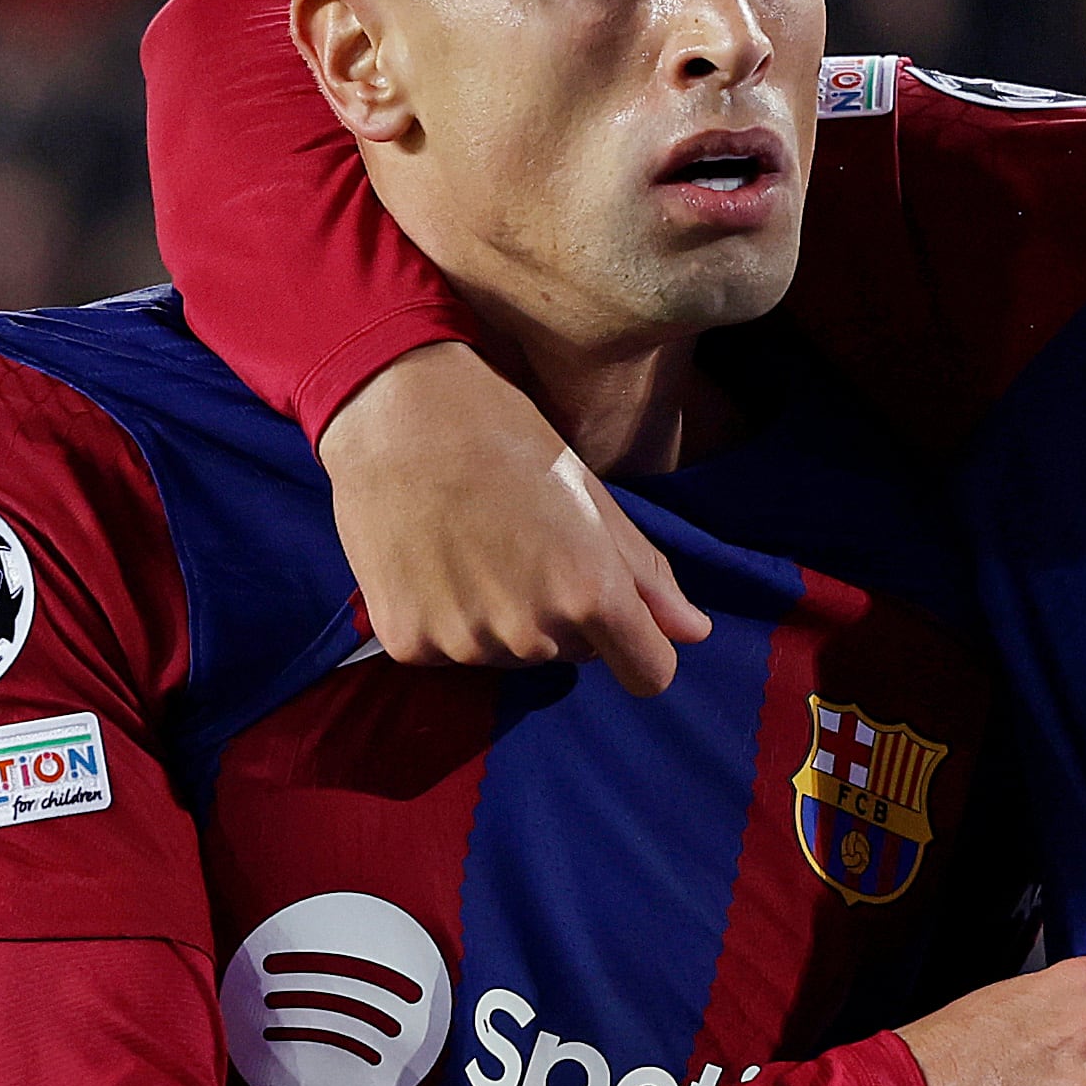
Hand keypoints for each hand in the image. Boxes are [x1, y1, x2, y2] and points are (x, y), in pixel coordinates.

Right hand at [323, 342, 711, 693]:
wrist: (392, 412)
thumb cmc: (502, 437)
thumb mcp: (589, 495)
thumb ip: (645, 574)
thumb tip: (694, 632)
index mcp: (590, 593)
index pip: (648, 673)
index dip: (639, 646)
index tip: (618, 619)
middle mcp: (532, 632)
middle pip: (574, 655)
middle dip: (561, 612)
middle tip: (522, 543)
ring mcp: (467, 642)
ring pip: (510, 655)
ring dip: (501, 618)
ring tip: (472, 545)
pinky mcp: (409, 643)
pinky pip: (449, 652)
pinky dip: (444, 618)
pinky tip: (432, 561)